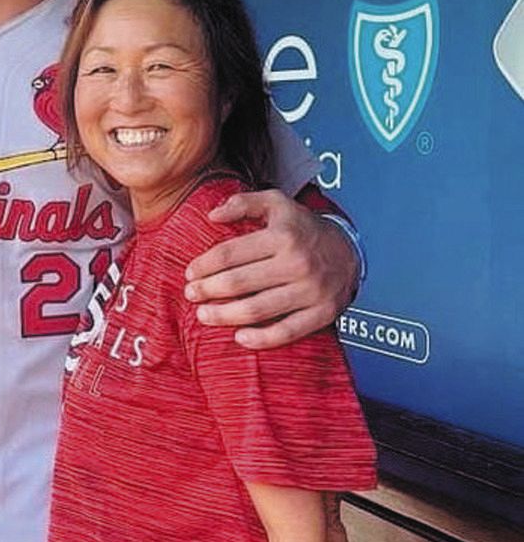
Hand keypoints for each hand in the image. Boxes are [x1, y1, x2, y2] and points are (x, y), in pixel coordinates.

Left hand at [184, 189, 358, 348]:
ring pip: (258, 309)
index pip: (230, 253)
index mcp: (282, 235)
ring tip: (203, 315)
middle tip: (191, 294)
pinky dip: (262, 339)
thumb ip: (243, 203)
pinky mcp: (323, 313)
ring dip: (224, 315)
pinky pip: (288, 331)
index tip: (190, 273)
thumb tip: (212, 215)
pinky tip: (239, 337)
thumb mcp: (276, 203)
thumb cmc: (302, 228)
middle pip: (239, 282)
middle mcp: (297, 262)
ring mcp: (311, 290)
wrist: (349, 251)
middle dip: (208, 290)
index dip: (204, 265)